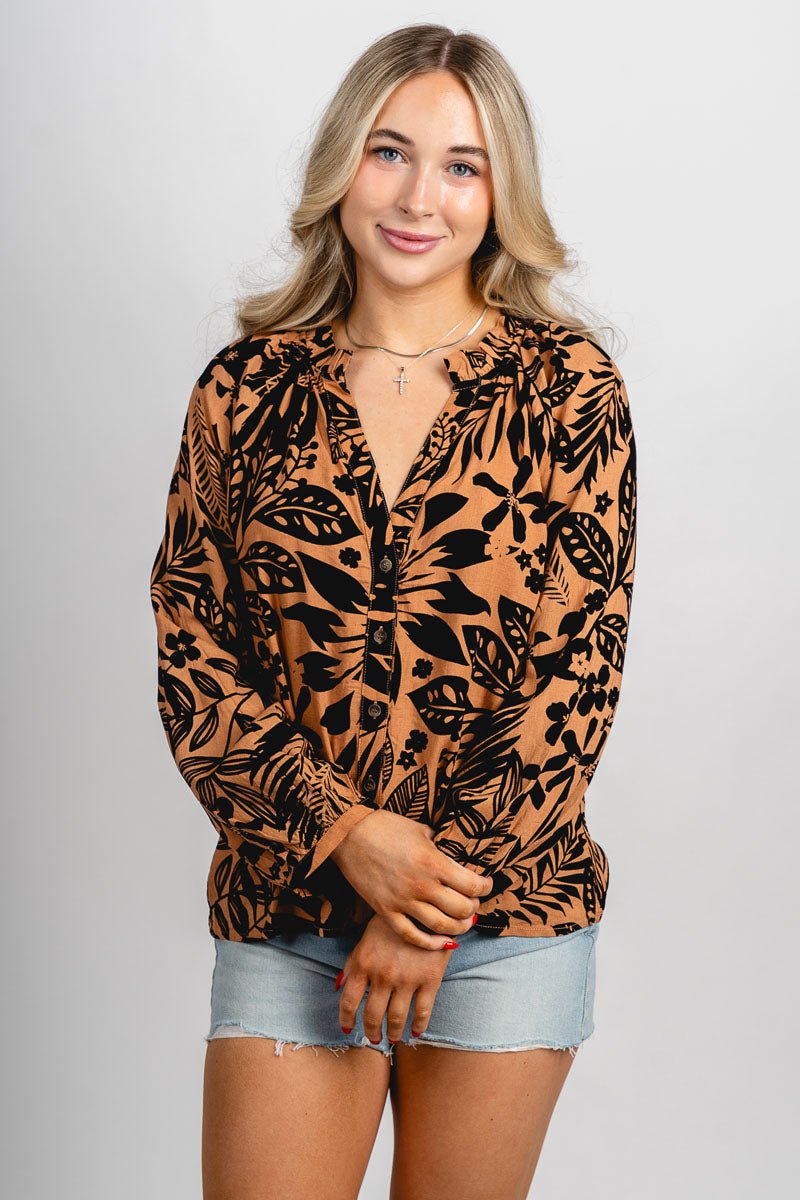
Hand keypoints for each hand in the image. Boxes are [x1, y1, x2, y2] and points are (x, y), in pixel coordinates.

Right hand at [330, 811, 492, 948]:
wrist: (349, 834)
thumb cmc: (386, 826)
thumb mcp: (421, 830)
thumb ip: (440, 847)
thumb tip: (456, 857)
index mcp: (433, 862)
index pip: (473, 885)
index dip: (485, 886)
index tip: (486, 883)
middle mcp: (421, 885)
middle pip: (461, 909)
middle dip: (473, 907)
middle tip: (473, 901)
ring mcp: (402, 901)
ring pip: (441, 926)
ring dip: (458, 927)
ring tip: (462, 921)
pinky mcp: (385, 911)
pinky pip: (412, 936)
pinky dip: (431, 943)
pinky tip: (442, 940)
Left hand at [335, 911, 453, 1042]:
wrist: (426, 907)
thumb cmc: (392, 922)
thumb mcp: (366, 937)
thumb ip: (352, 962)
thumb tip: (338, 987)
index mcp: (364, 963)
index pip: (349, 1001)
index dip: (346, 1019)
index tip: (347, 1029)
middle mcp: (383, 975)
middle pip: (373, 1015)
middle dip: (371, 1031)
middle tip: (373, 1038)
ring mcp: (407, 979)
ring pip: (396, 1018)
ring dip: (394, 1032)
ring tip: (394, 1038)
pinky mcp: (430, 980)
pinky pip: (422, 1011)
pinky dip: (418, 1026)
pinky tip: (416, 1032)